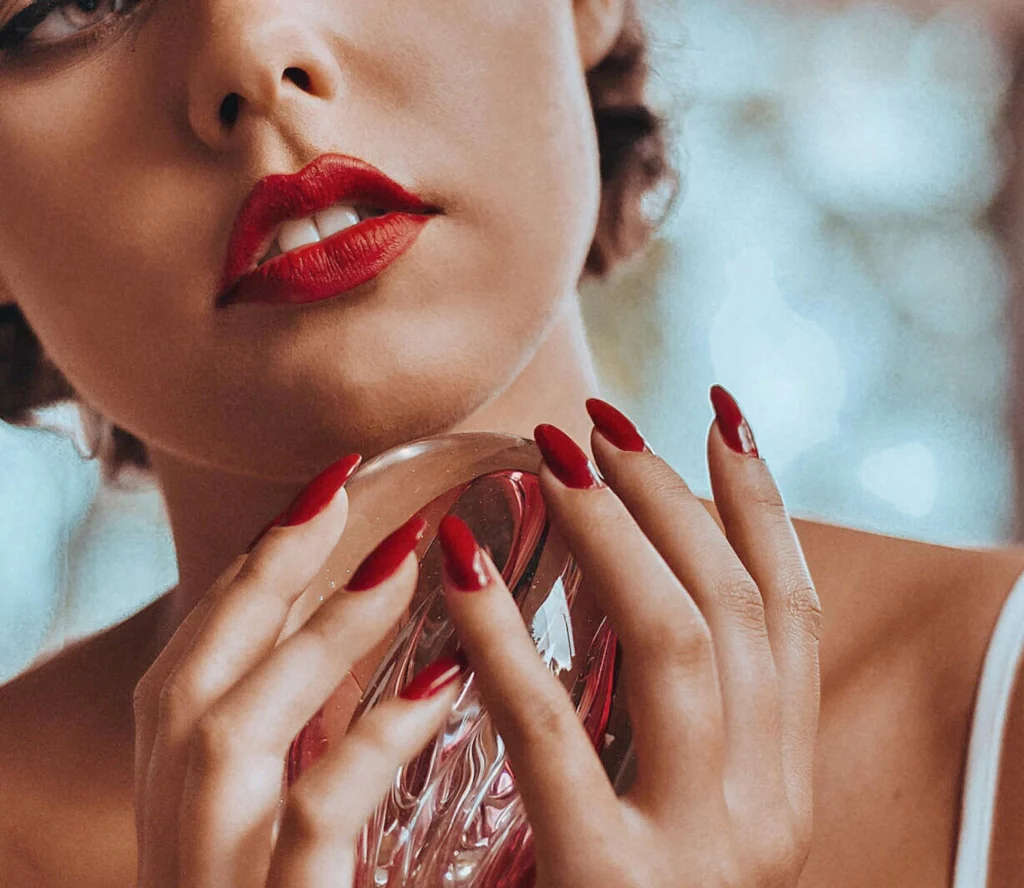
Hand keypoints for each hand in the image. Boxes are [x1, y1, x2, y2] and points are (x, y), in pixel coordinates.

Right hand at [131, 455, 464, 887]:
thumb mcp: (286, 821)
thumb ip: (309, 736)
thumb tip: (380, 627)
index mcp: (184, 803)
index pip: (198, 659)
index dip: (253, 569)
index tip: (321, 489)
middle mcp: (177, 836)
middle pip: (191, 674)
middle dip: (265, 575)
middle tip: (348, 493)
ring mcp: (215, 881)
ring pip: (229, 733)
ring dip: (315, 639)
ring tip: (403, 561)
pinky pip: (307, 823)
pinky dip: (366, 746)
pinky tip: (444, 686)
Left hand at [439, 391, 821, 887]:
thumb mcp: (674, 803)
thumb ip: (671, 710)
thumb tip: (629, 578)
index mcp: (784, 782)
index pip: (791, 608)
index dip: (760, 503)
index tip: (718, 414)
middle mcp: (768, 808)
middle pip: (733, 608)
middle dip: (672, 498)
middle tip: (602, 425)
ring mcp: (702, 849)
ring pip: (675, 643)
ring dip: (613, 535)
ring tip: (555, 458)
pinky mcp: (610, 882)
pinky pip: (556, 730)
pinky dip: (508, 637)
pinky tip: (458, 567)